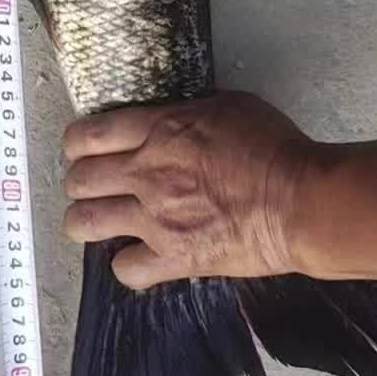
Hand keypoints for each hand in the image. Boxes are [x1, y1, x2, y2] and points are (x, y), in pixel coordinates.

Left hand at [63, 91, 314, 288]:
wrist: (300, 201)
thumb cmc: (274, 147)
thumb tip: (170, 119)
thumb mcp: (227, 106)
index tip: (83, 149)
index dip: (77, 143)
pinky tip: (140, 257)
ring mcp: (155, 219)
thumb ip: (186, 114)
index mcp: (159, 131)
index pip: (89, 135)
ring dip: (84, 221)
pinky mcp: (174, 258)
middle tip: (93, 185)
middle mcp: (146, 173)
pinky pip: (125, 269)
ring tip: (98, 221)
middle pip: (79, 179)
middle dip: (79, 181)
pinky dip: (127, 264)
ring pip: (85, 223)